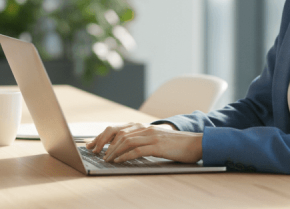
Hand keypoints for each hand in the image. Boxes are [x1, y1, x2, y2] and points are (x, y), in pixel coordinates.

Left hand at [86, 122, 201, 163]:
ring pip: (125, 141)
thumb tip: (127, 151)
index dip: (103, 137)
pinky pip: (137, 150)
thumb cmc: (177, 145)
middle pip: (118, 133)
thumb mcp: (157, 141)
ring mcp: (151, 136)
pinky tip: (118, 161)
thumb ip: (143, 142)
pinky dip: (124, 156)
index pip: (118, 129)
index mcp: (144, 127)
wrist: (196, 143)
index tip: (93, 145)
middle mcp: (145, 129)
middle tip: (94, 152)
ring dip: (112, 151)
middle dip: (103, 143)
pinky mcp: (157, 146)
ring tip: (105, 159)